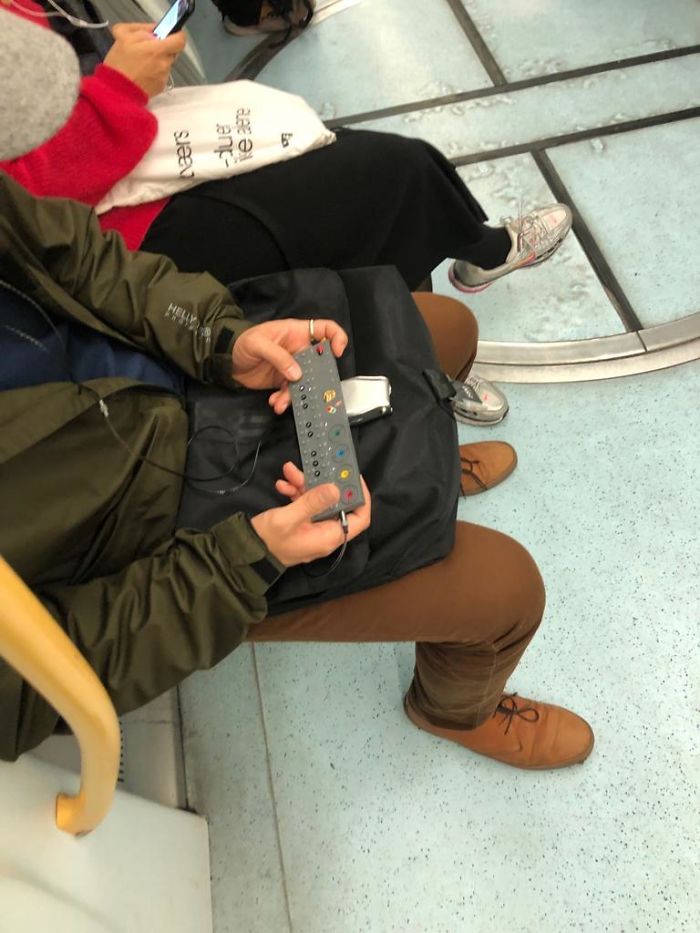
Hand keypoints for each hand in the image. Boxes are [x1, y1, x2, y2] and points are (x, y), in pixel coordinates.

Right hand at [105, 23, 185, 98]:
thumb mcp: (123, 35)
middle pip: (172, 51)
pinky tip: (142, 73)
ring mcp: (164, 77)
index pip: (180, 40)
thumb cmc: (119, 62)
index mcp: (158, 49)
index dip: (177, 35)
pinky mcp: (161, 86)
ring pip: (166, 63)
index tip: (169, 34)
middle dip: (162, 48)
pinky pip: (161, 74)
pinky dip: (154, 72)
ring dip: (157, 60)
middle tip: (147, 49)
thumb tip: (153, 30)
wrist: (117, 90)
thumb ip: (141, 28)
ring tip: (141, 63)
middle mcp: (165, 63)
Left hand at [231, 319, 347, 412]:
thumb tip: (297, 374)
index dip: (336, 338)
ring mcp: (292, 366)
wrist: (226, 359)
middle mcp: (298, 349)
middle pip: (319, 363)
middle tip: (308, 390)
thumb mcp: (258, 344)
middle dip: (315, 379)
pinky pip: (290, 392)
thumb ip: (278, 357)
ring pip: (304, 382)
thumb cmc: (242, 342)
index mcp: (296, 333)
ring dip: (295, 395)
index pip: (325, 329)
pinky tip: (274, 403)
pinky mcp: (283, 380)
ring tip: (281, 403)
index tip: (336, 353)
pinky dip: (284, 400)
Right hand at [251, 462, 370, 566]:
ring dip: (305, 485)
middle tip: (317, 467)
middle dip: (324, 483)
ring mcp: (312, 528)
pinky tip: (283, 484)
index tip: (354, 477)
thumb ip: (312, 502)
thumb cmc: (267, 540)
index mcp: (329, 536)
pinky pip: (304, 505)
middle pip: (336, 504)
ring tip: (290, 471)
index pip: (360, 518)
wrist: (244, 553)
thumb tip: (335, 489)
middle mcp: (324, 533)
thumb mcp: (288, 518)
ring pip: (317, 501)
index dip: (361, 497)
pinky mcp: (300, 524)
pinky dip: (295, 493)